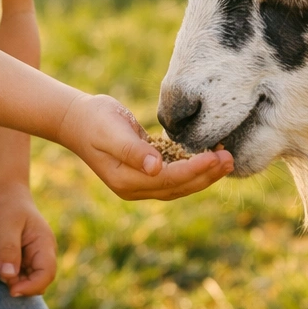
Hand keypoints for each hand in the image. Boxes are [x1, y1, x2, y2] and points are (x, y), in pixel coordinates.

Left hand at [0, 185, 57, 296]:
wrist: (1, 190)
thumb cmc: (5, 204)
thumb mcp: (5, 226)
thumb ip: (8, 250)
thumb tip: (9, 277)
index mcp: (44, 243)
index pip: (47, 274)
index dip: (32, 287)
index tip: (11, 290)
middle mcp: (42, 251)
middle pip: (40, 281)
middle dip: (22, 285)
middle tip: (1, 277)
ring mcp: (32, 255)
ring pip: (29, 280)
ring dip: (15, 282)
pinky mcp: (22, 256)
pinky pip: (20, 274)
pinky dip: (10, 277)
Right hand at [60, 93, 233, 199]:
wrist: (77, 120)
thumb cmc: (94, 121)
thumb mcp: (111, 131)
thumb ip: (133, 150)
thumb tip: (155, 167)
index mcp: (126, 181)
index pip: (169, 180)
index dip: (194, 170)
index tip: (215, 156)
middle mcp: (135, 188)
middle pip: (179, 187)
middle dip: (207, 175)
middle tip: (230, 159)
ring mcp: (140, 182)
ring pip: (180, 185)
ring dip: (205, 174)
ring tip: (227, 160)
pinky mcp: (146, 172)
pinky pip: (175, 175)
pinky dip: (193, 167)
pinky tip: (210, 155)